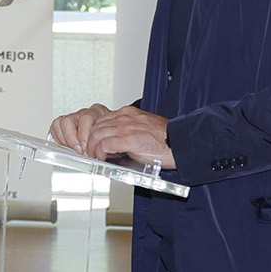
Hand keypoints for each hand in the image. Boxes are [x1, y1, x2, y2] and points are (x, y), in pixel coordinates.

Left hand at [56, 104, 175, 170]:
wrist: (180, 143)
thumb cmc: (165, 140)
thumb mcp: (141, 130)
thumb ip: (126, 132)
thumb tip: (112, 144)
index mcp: (128, 113)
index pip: (102, 120)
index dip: (94, 133)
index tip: (93, 144)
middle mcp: (125, 117)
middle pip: (96, 127)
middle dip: (90, 142)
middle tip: (91, 153)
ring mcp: (125, 127)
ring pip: (97, 135)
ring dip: (93, 148)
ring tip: (96, 157)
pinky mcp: (128, 138)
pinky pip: (104, 144)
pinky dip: (100, 152)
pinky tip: (102, 158)